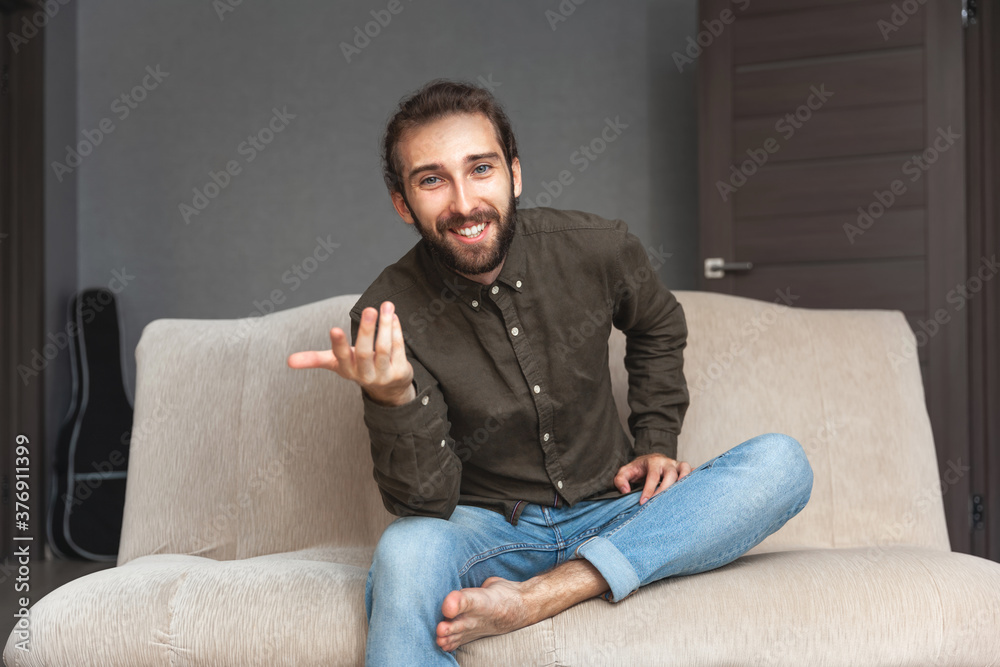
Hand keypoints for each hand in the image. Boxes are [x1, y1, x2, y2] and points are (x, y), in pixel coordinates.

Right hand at [286, 301, 415, 406]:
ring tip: (386, 305)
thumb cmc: (358, 368)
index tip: (334, 329)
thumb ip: (314, 359)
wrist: (388, 388)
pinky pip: (398, 348)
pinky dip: (396, 330)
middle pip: (365, 352)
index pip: (341, 357)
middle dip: (366, 330)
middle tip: (368, 309)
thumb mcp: (336, 364)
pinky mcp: (400, 371)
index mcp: (347, 369)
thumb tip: (288, 362)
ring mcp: (383, 374)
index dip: (338, 344)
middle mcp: (365, 374)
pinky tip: (394, 316)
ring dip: (386, 326)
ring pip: (384, 348)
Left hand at [613, 454, 691, 504]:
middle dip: (665, 489)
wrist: (649, 461)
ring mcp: (677, 465)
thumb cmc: (637, 469)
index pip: (653, 476)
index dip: (649, 490)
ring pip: (685, 470)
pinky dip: (696, 478)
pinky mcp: (684, 469)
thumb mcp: (625, 472)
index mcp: (653, 462)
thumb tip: (625, 491)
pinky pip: (693, 471)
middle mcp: (667, 462)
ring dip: (684, 482)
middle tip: (658, 504)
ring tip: (680, 497)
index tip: (643, 502)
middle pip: (671, 474)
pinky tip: (696, 488)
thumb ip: (620, 480)